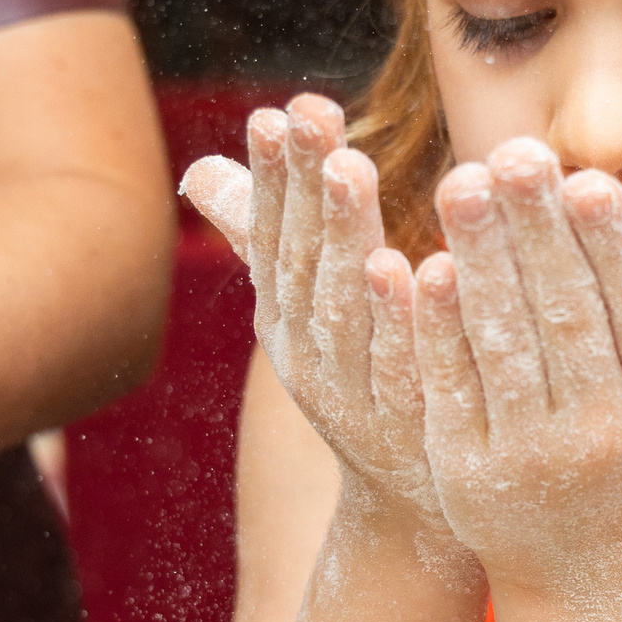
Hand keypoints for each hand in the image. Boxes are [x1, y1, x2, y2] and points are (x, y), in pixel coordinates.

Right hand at [183, 96, 448, 548]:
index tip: (277, 110)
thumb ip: (264, 239)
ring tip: (353, 171)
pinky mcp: (411, 427)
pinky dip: (407, 320)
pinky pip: (405, 368)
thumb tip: (198, 170)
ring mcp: (354, 395)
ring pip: (343, 310)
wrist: (414, 511)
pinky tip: (422, 269)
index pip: (271, 236)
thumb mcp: (310, 313)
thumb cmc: (369, 386)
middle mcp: (308, 356)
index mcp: (285, 320)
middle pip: (301, 263)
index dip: (271, 177)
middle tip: (315, 120)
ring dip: (344, 236)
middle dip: (303, 187)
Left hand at [412, 139, 621, 587]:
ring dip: (481, 263)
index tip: (591, 180)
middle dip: (541, 234)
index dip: (614, 249)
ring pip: (505, 348)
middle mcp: (606, 437)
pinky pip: (450, 388)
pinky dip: (434, 331)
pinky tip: (416, 267)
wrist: (584, 572)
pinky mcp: (466, 472)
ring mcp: (532, 459)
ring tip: (462, 184)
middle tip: (515, 152)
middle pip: (570, 321)